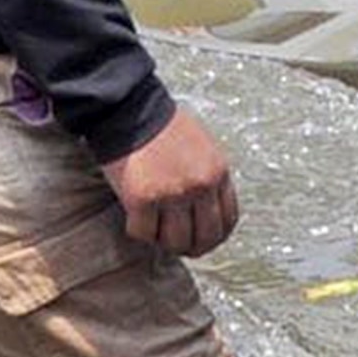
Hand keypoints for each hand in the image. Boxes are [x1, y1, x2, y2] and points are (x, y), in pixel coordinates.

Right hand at [102, 109, 240, 260]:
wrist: (129, 108)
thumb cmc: (162, 126)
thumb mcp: (202, 148)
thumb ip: (207, 176)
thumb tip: (205, 210)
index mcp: (218, 173)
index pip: (228, 221)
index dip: (215, 237)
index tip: (202, 240)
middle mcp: (199, 186)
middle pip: (205, 238)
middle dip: (192, 248)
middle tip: (177, 246)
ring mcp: (171, 194)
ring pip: (175, 242)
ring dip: (163, 242)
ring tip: (154, 233)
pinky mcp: (141, 199)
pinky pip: (143, 233)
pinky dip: (138, 231)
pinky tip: (134, 218)